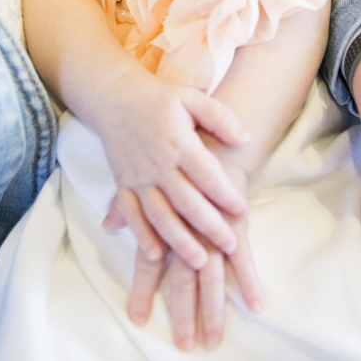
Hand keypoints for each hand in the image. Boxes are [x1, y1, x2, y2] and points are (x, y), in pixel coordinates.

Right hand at [100, 70, 248, 268]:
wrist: (114, 98)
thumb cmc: (159, 99)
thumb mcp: (192, 98)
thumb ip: (220, 117)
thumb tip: (246, 139)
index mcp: (179, 143)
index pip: (207, 174)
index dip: (226, 194)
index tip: (243, 211)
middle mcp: (158, 164)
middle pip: (187, 202)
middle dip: (210, 226)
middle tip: (231, 245)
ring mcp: (138, 178)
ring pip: (160, 215)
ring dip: (180, 240)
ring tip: (201, 261)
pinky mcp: (123, 185)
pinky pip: (132, 215)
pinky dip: (142, 236)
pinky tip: (156, 254)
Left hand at [120, 166, 262, 348]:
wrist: (211, 135)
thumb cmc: (178, 159)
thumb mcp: (145, 175)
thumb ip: (128, 203)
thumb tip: (107, 224)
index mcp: (163, 222)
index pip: (149, 262)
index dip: (143, 290)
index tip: (138, 319)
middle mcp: (187, 230)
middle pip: (184, 278)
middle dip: (184, 313)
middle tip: (186, 346)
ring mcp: (214, 229)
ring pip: (212, 276)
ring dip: (214, 309)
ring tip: (213, 340)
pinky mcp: (237, 222)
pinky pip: (244, 256)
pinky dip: (250, 281)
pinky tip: (255, 307)